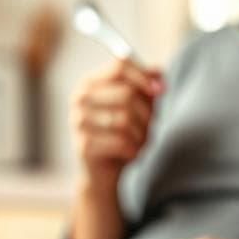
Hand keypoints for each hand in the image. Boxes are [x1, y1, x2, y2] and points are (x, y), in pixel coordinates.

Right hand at [69, 59, 162, 183]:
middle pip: (126, 94)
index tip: (161, 91)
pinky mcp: (83, 145)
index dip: (144, 77)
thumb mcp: (137, 107)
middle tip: (148, 127)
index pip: (119, 67)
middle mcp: (79, 99)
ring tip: (139, 142)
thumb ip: (146, 86)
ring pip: (125, 120)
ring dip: (141, 134)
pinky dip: (133, 149)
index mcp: (90, 83)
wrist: (103, 172)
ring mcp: (78, 122)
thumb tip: (158, 72)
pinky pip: (120, 142)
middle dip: (146, 113)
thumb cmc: (121, 134)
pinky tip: (130, 153)